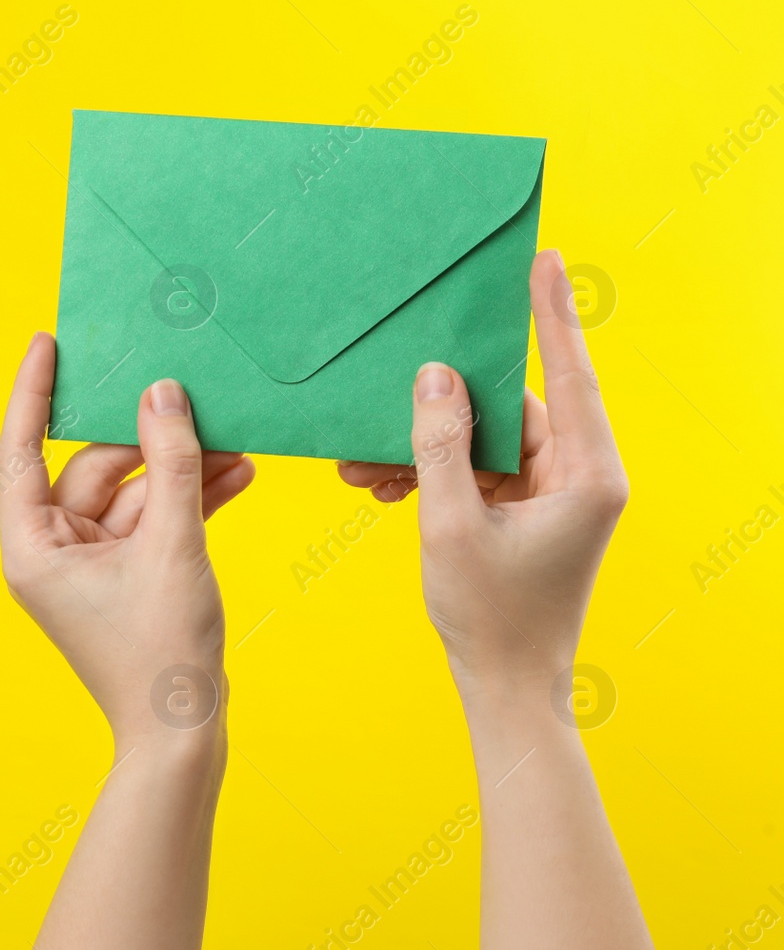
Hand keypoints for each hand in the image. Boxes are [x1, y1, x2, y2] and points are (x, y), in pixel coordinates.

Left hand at [0, 333, 253, 753]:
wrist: (183, 737)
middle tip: (197, 398)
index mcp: (32, 546)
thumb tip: (163, 395)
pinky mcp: (127, 574)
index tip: (50, 341)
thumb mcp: (173, 546)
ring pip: (134, 490)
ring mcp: (90, 563)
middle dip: (150, 439)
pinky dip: (189, 499)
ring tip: (236, 440)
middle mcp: (52, 550)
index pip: (22, 450)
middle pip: (96, 467)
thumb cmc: (161, 655)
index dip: (34, 392)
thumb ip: (173, 465)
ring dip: (181, 468)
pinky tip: (237, 475)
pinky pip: (153, 519)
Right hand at [336, 250, 628, 692]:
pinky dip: (432, 475)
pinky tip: (381, 484)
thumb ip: (440, 444)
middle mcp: (582, 476)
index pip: (569, 374)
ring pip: (484, 441)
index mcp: (588, 474)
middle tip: (383, 394)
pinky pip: (477, 472)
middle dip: (438, 409)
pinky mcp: (529, 512)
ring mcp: (555, 495)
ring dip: (424, 448)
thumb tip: (435, 377)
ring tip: (361, 463)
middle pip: (510, 409)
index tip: (542, 260)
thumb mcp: (451, 523)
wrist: (505, 689)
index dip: (550, 314)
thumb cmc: (490, 618)